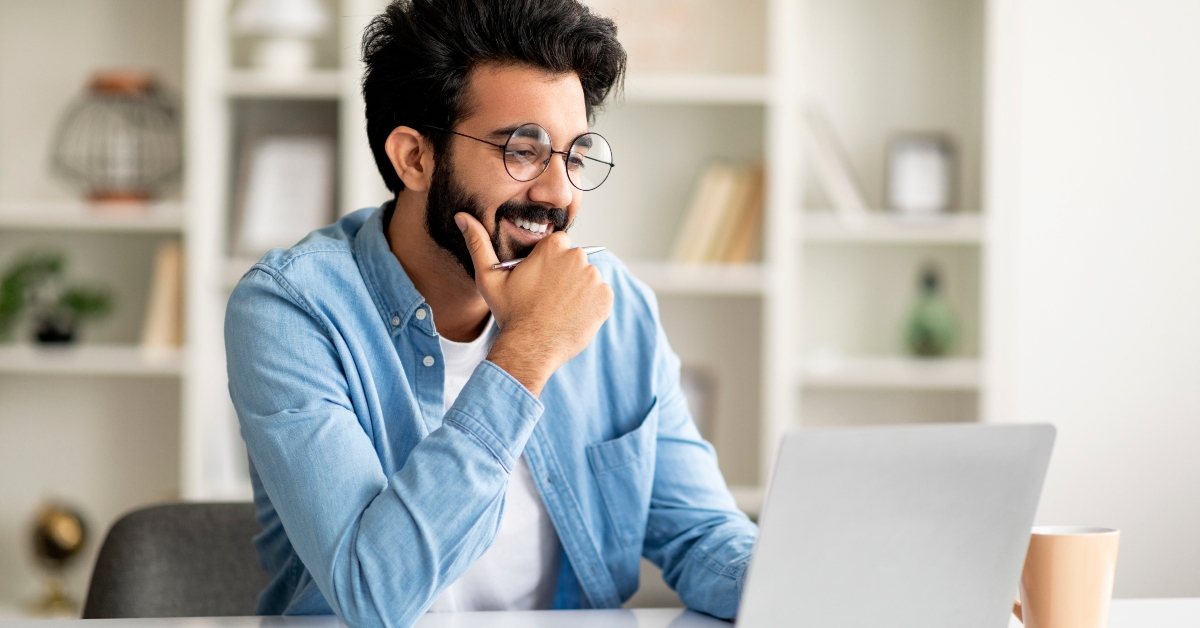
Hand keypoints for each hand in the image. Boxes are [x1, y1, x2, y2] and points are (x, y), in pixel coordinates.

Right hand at [456, 212, 612, 395]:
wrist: (530, 347)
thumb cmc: (510, 312)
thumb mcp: (489, 277)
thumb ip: (478, 243)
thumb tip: (461, 216)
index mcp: (553, 246)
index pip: (558, 245)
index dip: (548, 262)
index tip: (540, 279)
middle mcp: (577, 257)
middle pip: (574, 260)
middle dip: (564, 275)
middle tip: (548, 297)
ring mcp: (594, 279)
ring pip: (587, 279)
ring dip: (577, 290)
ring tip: (559, 308)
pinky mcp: (605, 299)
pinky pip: (600, 296)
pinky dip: (590, 305)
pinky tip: (572, 316)